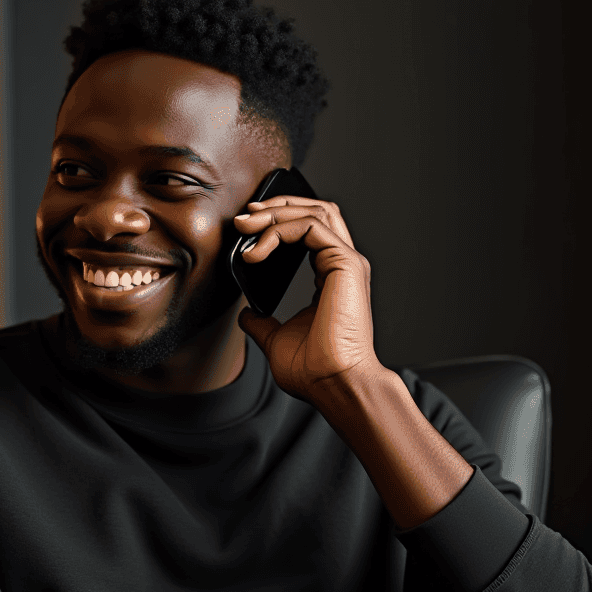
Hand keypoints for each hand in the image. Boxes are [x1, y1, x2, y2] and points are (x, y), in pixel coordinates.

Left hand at [234, 196, 382, 404]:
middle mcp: (343, 264)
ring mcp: (347, 262)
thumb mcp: (277, 340)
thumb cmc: (315, 371)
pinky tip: (256, 250)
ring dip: (275, 213)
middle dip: (277, 207)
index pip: (311, 229)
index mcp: (332, 277)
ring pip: (315, 211)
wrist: (334, 384)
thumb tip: (246, 316)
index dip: (280, 220)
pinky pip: (310, 227)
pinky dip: (279, 230)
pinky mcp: (345, 263)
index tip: (247, 228)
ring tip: (245, 225)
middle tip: (243, 217)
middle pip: (317, 210)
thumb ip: (263, 323)